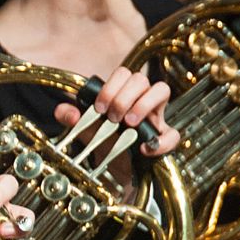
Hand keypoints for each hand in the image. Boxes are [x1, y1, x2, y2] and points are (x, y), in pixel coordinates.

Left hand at [53, 66, 178, 156]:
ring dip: (144, 104)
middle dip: (123, 97)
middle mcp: (141, 99)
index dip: (111, 87)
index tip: (99, 108)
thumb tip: (66, 113)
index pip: (123, 73)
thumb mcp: (82, 127)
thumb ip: (69, 116)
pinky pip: (173, 134)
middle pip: (141, 79)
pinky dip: (162, 141)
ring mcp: (155, 117)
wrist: (110, 166)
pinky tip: (145, 149)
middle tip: (112, 118)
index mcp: (122, 93)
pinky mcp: (162, 138)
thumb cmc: (100, 139)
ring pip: (162, 90)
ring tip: (129, 123)